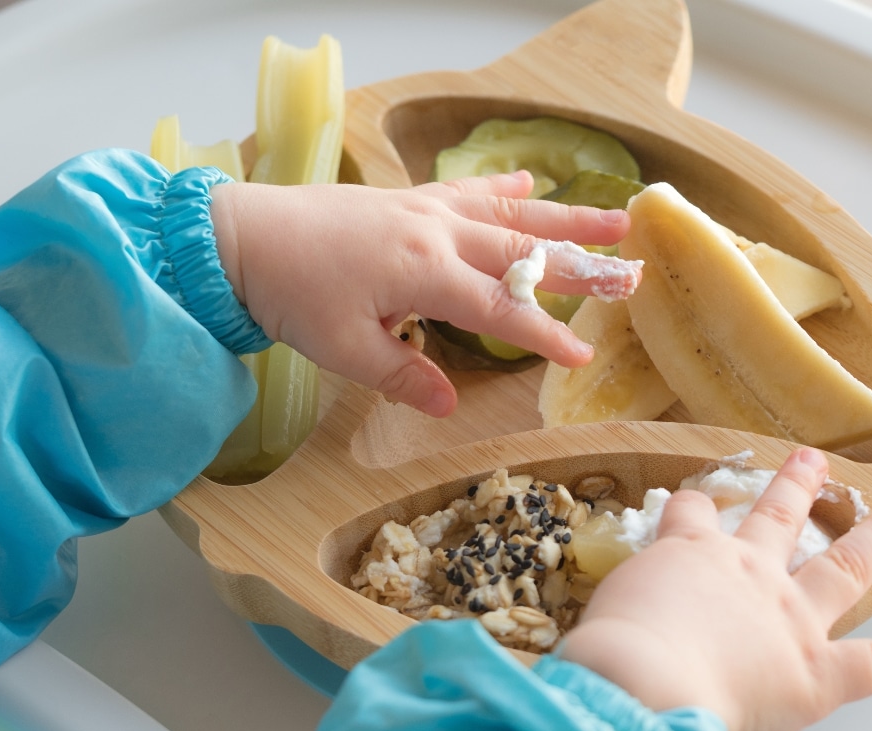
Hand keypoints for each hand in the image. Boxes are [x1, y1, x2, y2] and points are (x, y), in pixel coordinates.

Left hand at [209, 171, 633, 416]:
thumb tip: (449, 407)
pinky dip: (503, 188)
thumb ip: (403, 375)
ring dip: (565, 217)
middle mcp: (437, 234)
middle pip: (526, 253)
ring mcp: (425, 209)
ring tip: (615, 216)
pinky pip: (468, 191)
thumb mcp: (345, 349)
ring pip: (510, 214)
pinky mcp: (408, 198)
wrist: (239, 238)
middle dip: (583, 267)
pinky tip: (529, 181)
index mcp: (426, 273)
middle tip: (631, 274)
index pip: (502, 310)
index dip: (545, 335)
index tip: (582, 357)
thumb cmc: (290, 295)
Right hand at [560, 447, 871, 730]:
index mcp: (692, 556)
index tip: (692, 502)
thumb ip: (619, 617)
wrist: (645, 683)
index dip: (692, 508)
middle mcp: (749, 574)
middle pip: (779, 517)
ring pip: (845, 565)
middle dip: (797, 485)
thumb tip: (605, 645)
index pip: (692, 517)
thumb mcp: (604, 614)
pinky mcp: (820, 672)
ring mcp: (792, 618)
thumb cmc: (614, 654)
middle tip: (813, 459)